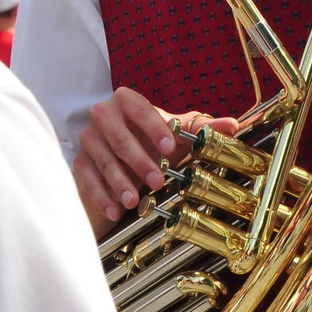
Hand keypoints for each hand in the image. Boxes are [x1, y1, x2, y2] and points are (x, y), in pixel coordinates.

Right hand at [75, 89, 238, 231]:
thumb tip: (233, 125)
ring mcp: (88, 139)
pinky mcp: (78, 162)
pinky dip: (102, 196)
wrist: (120, 157)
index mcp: (127, 101)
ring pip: (103, 160)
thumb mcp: (174, 134)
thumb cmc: (150, 140)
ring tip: (133, 201)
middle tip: (156, 180)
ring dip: (119, 182)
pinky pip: (87, 179)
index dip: (154, 127)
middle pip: (119, 137)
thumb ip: (201, 128)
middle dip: (138, 160)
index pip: (139, 109)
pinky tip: (115, 210)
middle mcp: (103, 116)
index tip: (169, 146)